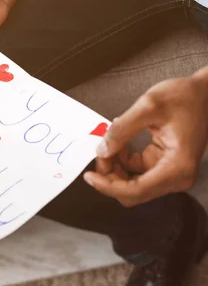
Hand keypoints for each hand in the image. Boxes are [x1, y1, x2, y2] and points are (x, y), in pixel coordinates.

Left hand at [83, 68, 207, 205]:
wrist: (206, 93)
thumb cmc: (184, 96)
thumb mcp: (149, 105)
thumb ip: (122, 130)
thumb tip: (102, 151)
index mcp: (177, 167)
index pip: (136, 191)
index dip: (108, 186)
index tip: (88, 176)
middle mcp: (177, 177)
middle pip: (132, 192)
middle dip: (110, 176)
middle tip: (101, 151)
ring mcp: (171, 174)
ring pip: (132, 184)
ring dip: (115, 168)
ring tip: (110, 143)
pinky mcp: (165, 167)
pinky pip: (136, 173)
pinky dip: (122, 162)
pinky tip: (120, 143)